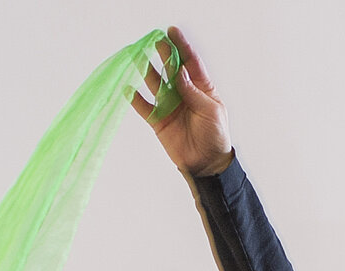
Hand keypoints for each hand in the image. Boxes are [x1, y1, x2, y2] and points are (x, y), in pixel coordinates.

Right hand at [128, 26, 232, 176]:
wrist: (207, 164)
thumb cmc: (216, 136)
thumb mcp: (211, 111)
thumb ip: (194, 92)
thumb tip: (179, 72)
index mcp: (201, 88)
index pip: (190, 62)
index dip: (181, 46)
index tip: (172, 32)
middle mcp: (183, 93)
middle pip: (170, 69)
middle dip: (163, 54)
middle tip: (155, 41)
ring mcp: (170, 105)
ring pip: (155, 84)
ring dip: (147, 71)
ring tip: (137, 58)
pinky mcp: (159, 120)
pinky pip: (144, 107)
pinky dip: (135, 99)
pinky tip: (128, 88)